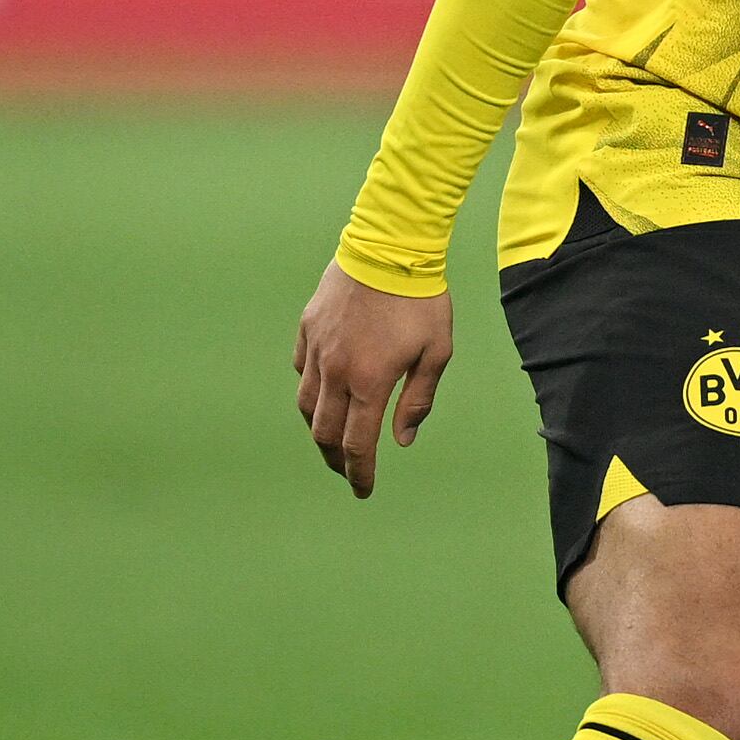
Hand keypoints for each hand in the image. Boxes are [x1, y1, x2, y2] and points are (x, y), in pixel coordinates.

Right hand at [292, 262, 453, 499]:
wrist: (389, 249)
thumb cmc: (421, 301)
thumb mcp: (436, 353)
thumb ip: (417, 399)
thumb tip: (402, 440)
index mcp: (369, 382)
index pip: (357, 444)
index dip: (359, 472)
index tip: (363, 490)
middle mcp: (336, 371)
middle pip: (324, 432)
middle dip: (335, 459)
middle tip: (347, 471)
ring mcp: (317, 349)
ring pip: (307, 404)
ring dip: (318, 429)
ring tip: (332, 440)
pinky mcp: (307, 329)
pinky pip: (302, 370)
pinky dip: (311, 389)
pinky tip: (324, 393)